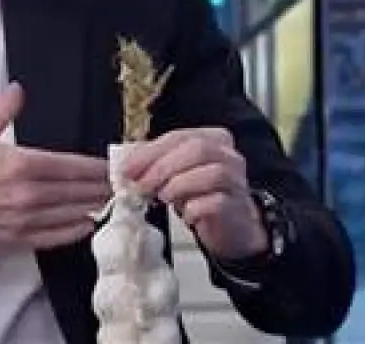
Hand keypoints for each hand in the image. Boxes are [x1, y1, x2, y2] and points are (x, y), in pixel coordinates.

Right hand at [0, 83, 110, 250]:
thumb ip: (0, 111)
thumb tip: (18, 91)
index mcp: (21, 164)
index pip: (71, 165)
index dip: (96, 166)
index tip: (112, 165)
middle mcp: (28, 194)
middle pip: (77, 190)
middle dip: (102, 186)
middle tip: (123, 184)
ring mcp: (24, 220)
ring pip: (70, 214)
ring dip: (93, 207)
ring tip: (112, 201)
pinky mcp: (15, 240)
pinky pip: (54, 237)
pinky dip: (74, 231)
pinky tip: (86, 224)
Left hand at [122, 128, 266, 260]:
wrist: (230, 227)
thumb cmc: (199, 195)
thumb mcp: (175, 174)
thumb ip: (155, 164)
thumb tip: (127, 166)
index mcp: (213, 139)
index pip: (179, 136)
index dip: (150, 152)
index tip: (127, 169)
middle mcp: (230, 156)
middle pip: (196, 149)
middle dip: (162, 167)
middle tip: (140, 186)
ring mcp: (237, 181)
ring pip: (212, 173)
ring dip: (178, 185)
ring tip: (162, 198)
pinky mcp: (237, 206)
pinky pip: (217, 202)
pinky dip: (195, 208)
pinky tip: (185, 215)